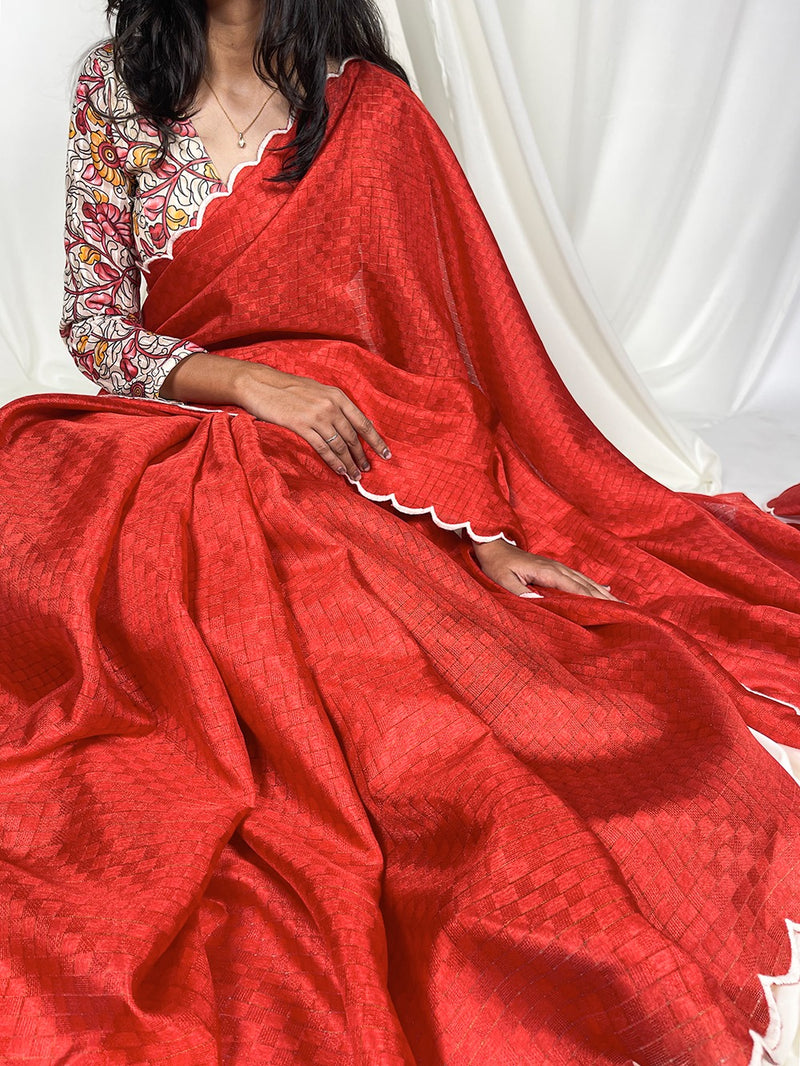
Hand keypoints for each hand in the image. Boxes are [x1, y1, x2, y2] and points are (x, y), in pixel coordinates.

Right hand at [160, 353, 391, 479]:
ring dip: (349, 462)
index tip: (386, 454)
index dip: (376, 441)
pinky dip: (334, 461)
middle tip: (367, 470)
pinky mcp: (301, 425)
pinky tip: (340, 470)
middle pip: (353, 437)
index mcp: (337, 396)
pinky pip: (323, 448)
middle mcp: (330, 405)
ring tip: (355, 475)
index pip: (363, 422)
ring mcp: (316, 415)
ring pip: (340, 445)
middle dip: (362, 456)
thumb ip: (334, 406)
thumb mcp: (317, 391)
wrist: (260, 384)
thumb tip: (350, 426)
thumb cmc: (288, 389)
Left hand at [471, 538, 617, 599]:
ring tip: (622, 604)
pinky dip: (594, 586)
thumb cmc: (496, 564)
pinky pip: (579, 578)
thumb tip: (538, 603)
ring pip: (586, 581)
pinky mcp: (554, 568)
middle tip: (627, 611)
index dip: (594, 600)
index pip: (576, 588)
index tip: (612, 610)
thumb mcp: (503, 580)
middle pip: (587, 585)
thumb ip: (519, 592)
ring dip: (603, 593)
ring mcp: (557, 567)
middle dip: (606, 599)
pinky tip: (604, 590)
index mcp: (548, 572)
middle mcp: (557, 567)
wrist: (492, 545)